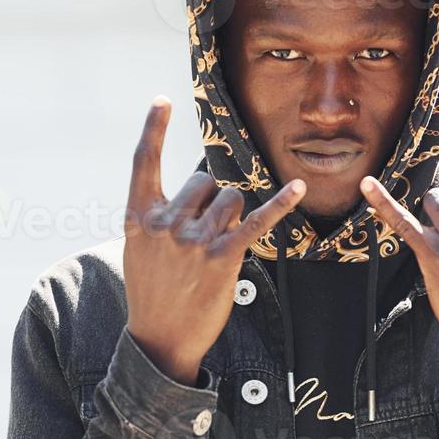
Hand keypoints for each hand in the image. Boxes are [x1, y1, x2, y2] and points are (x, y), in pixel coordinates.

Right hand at [124, 96, 305, 384]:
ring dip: (233, 214)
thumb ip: (161, 215)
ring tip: (219, 244)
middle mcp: (166, 222)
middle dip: (212, 198)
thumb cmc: (152, 291)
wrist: (160, 338)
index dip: (153, 129)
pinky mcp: (222, 257)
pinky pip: (256, 221)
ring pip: (231, 198)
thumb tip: (200, 188)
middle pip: (204, 181)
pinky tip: (298, 187)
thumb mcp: (141, 249)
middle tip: (204, 233)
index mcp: (140, 216)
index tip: (162, 101)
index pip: (144, 162)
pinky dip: (280, 203)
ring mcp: (194, 239)